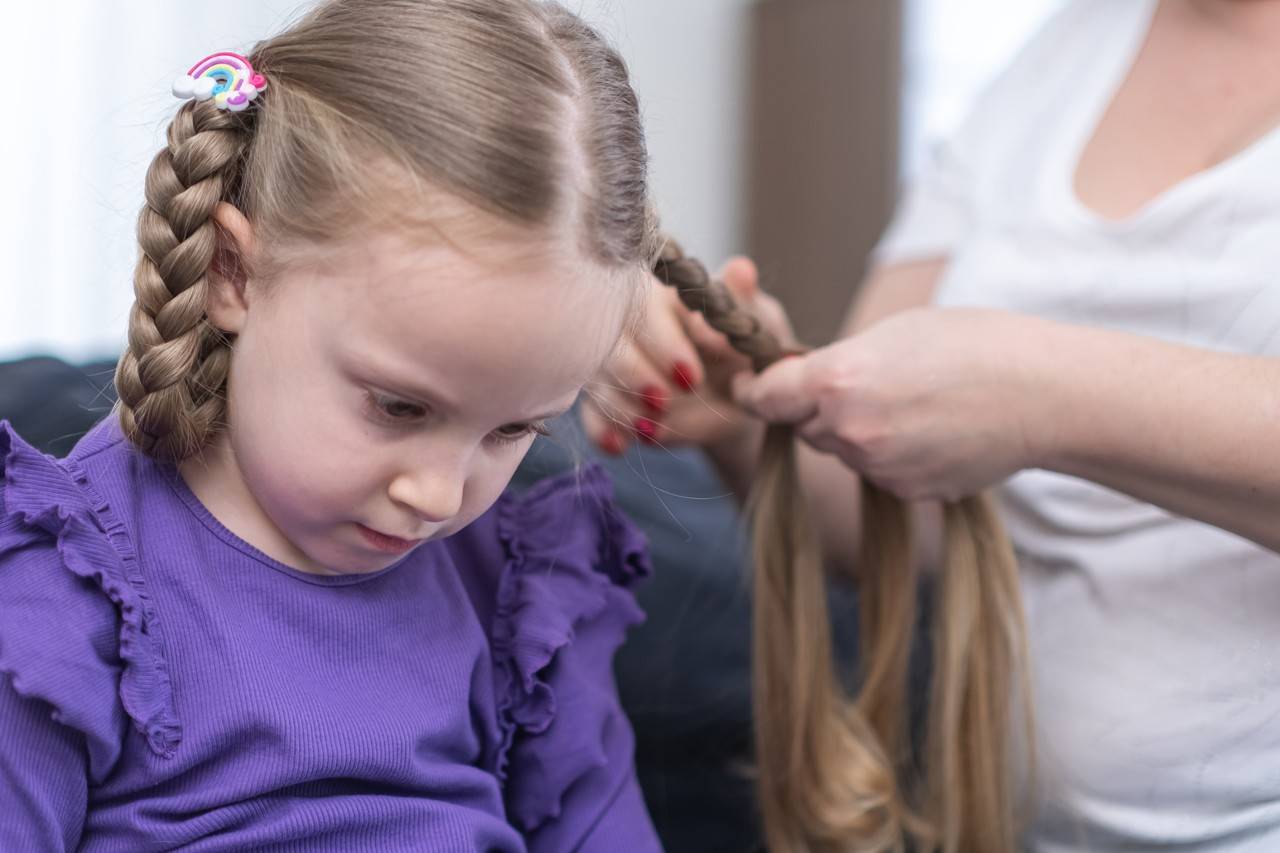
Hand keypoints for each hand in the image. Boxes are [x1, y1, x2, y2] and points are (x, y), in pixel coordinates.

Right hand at [581, 256, 795, 455]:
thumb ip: (742, 300)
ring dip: (621, 407)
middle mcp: (626, 325)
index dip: (663, 343)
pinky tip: (618, 446)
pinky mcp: (609, 402)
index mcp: (661, 294)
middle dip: (635, 376)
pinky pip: (592, 416)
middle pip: (610, 344)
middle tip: (663, 401)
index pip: (645, 308)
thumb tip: (740, 271)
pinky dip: (602, 432)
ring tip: (651, 428)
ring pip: (597, 380)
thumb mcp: (756, 322)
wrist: (740, 398)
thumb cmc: (747, 347)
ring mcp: (613, 365)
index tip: (690, 375)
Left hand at [731, 307, 1057, 500]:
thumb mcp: (891, 333)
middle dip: (817, 408)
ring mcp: (877, 467)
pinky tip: (933, 430)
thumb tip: (806, 385)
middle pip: (803, 425)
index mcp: (836, 380)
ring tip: (913, 402)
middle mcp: (848, 430)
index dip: (754, 390)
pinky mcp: (906, 492)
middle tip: (864, 382)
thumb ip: (837, 363)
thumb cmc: (972, 344)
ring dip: (856, 431)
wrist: (1043, 393)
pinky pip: (879, 472)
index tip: (751, 385)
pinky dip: (892, 455)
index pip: (763, 398)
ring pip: (842, 450)